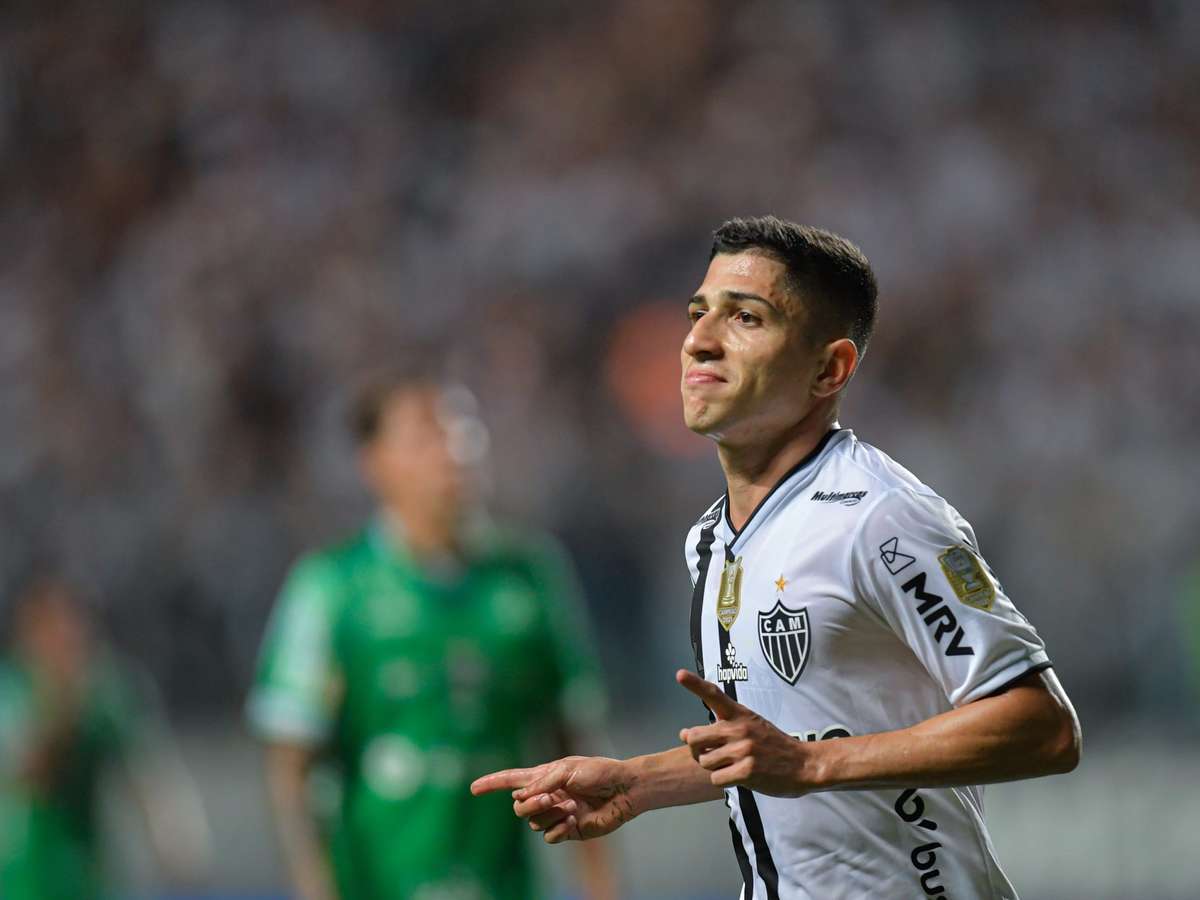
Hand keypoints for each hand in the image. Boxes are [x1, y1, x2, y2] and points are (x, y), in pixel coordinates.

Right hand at [470, 756, 635, 842]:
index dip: (492, 783)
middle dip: (531, 804)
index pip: (512, 780)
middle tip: (550, 798)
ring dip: (550, 814)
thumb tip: (521, 798)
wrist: (623, 790)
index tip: (473, 788)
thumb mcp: (568, 769)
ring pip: (533, 823)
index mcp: (544, 776)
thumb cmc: (599, 772)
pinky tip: (573, 821)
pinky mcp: (568, 831)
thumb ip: (542, 781)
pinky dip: (558, 830)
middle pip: (519, 808)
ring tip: (572, 806)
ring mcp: (556, 814)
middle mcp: (547, 795)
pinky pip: (549, 836)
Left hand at [676, 668, 814, 796]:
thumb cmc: (773, 746)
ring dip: (712, 767)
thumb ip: (720, 727)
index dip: (695, 684)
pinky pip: (716, 778)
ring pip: (704, 761)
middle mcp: (739, 729)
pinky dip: (722, 781)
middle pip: (695, 738)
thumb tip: (684, 734)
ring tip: (730, 765)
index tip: (679, 674)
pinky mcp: (747, 771)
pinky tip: (737, 777)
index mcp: (740, 714)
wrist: (803, 764)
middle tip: (707, 753)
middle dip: (696, 749)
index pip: (714, 695)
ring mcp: (743, 750)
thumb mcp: (751, 725)